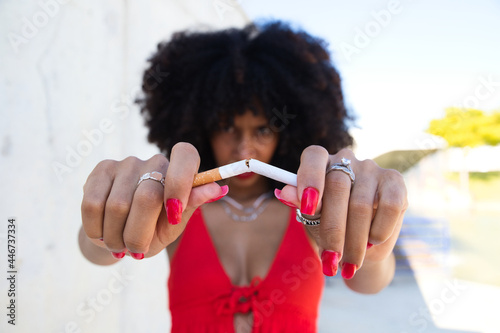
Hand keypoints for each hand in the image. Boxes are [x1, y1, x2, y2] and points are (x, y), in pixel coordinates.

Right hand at [80, 143, 225, 260]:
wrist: (120, 235)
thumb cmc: (154, 230)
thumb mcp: (175, 224)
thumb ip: (191, 204)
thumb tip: (219, 188)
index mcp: (180, 170)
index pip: (186, 155)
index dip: (180, 183)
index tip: (172, 215)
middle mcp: (155, 161)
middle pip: (147, 196)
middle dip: (139, 234)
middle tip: (136, 250)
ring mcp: (126, 163)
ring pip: (117, 205)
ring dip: (116, 236)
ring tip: (119, 244)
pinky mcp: (101, 170)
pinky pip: (93, 203)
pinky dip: (96, 229)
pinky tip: (102, 235)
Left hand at [276, 146, 407, 279]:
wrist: (360, 245)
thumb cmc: (329, 226)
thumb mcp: (312, 219)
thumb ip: (301, 204)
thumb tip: (284, 192)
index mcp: (320, 162)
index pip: (314, 156)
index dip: (310, 178)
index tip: (308, 207)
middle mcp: (346, 159)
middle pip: (337, 186)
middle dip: (333, 229)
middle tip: (330, 259)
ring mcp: (372, 168)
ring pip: (362, 203)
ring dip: (355, 241)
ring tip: (349, 265)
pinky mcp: (395, 182)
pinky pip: (390, 206)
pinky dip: (379, 230)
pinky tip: (372, 244)